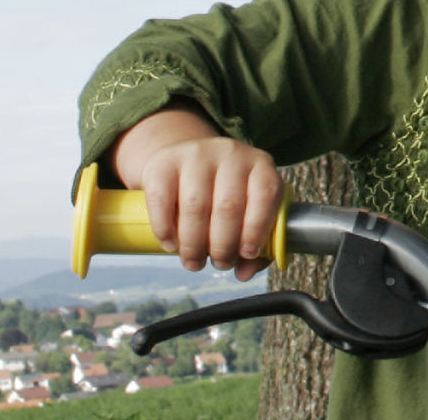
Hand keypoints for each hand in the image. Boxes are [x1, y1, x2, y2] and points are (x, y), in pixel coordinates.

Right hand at [136, 137, 284, 280]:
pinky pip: (162, 200)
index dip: (257, 229)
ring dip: (194, 244)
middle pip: (228, 206)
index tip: (247, 254)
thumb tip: (244, 274)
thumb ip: (254, 243)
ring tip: (194, 262)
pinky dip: (166, 229)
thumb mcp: (246, 208)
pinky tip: (171, 245)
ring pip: (195, 206)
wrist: (184, 161)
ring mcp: (195, 154)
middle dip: (223, 245)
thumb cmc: (223, 193)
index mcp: (260, 165)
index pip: (265, 194)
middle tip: (219, 264)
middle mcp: (231, 154)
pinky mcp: (163, 163)